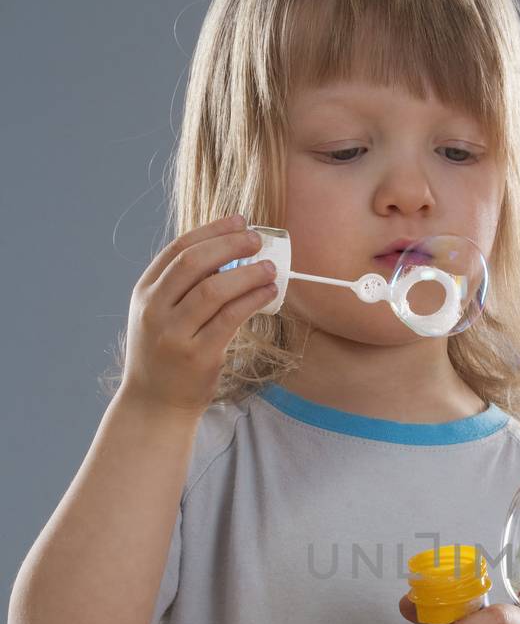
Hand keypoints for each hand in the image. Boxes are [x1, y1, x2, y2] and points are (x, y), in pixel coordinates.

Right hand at [118, 214, 278, 418]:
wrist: (154, 403)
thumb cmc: (165, 355)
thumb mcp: (161, 315)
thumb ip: (183, 287)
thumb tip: (229, 255)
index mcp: (145, 292)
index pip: (178, 249)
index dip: (211, 231)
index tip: (239, 220)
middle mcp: (155, 309)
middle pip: (193, 263)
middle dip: (229, 245)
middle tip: (257, 238)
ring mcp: (174, 333)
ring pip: (213, 290)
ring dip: (246, 274)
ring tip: (270, 268)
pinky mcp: (198, 355)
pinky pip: (229, 319)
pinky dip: (252, 300)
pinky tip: (268, 292)